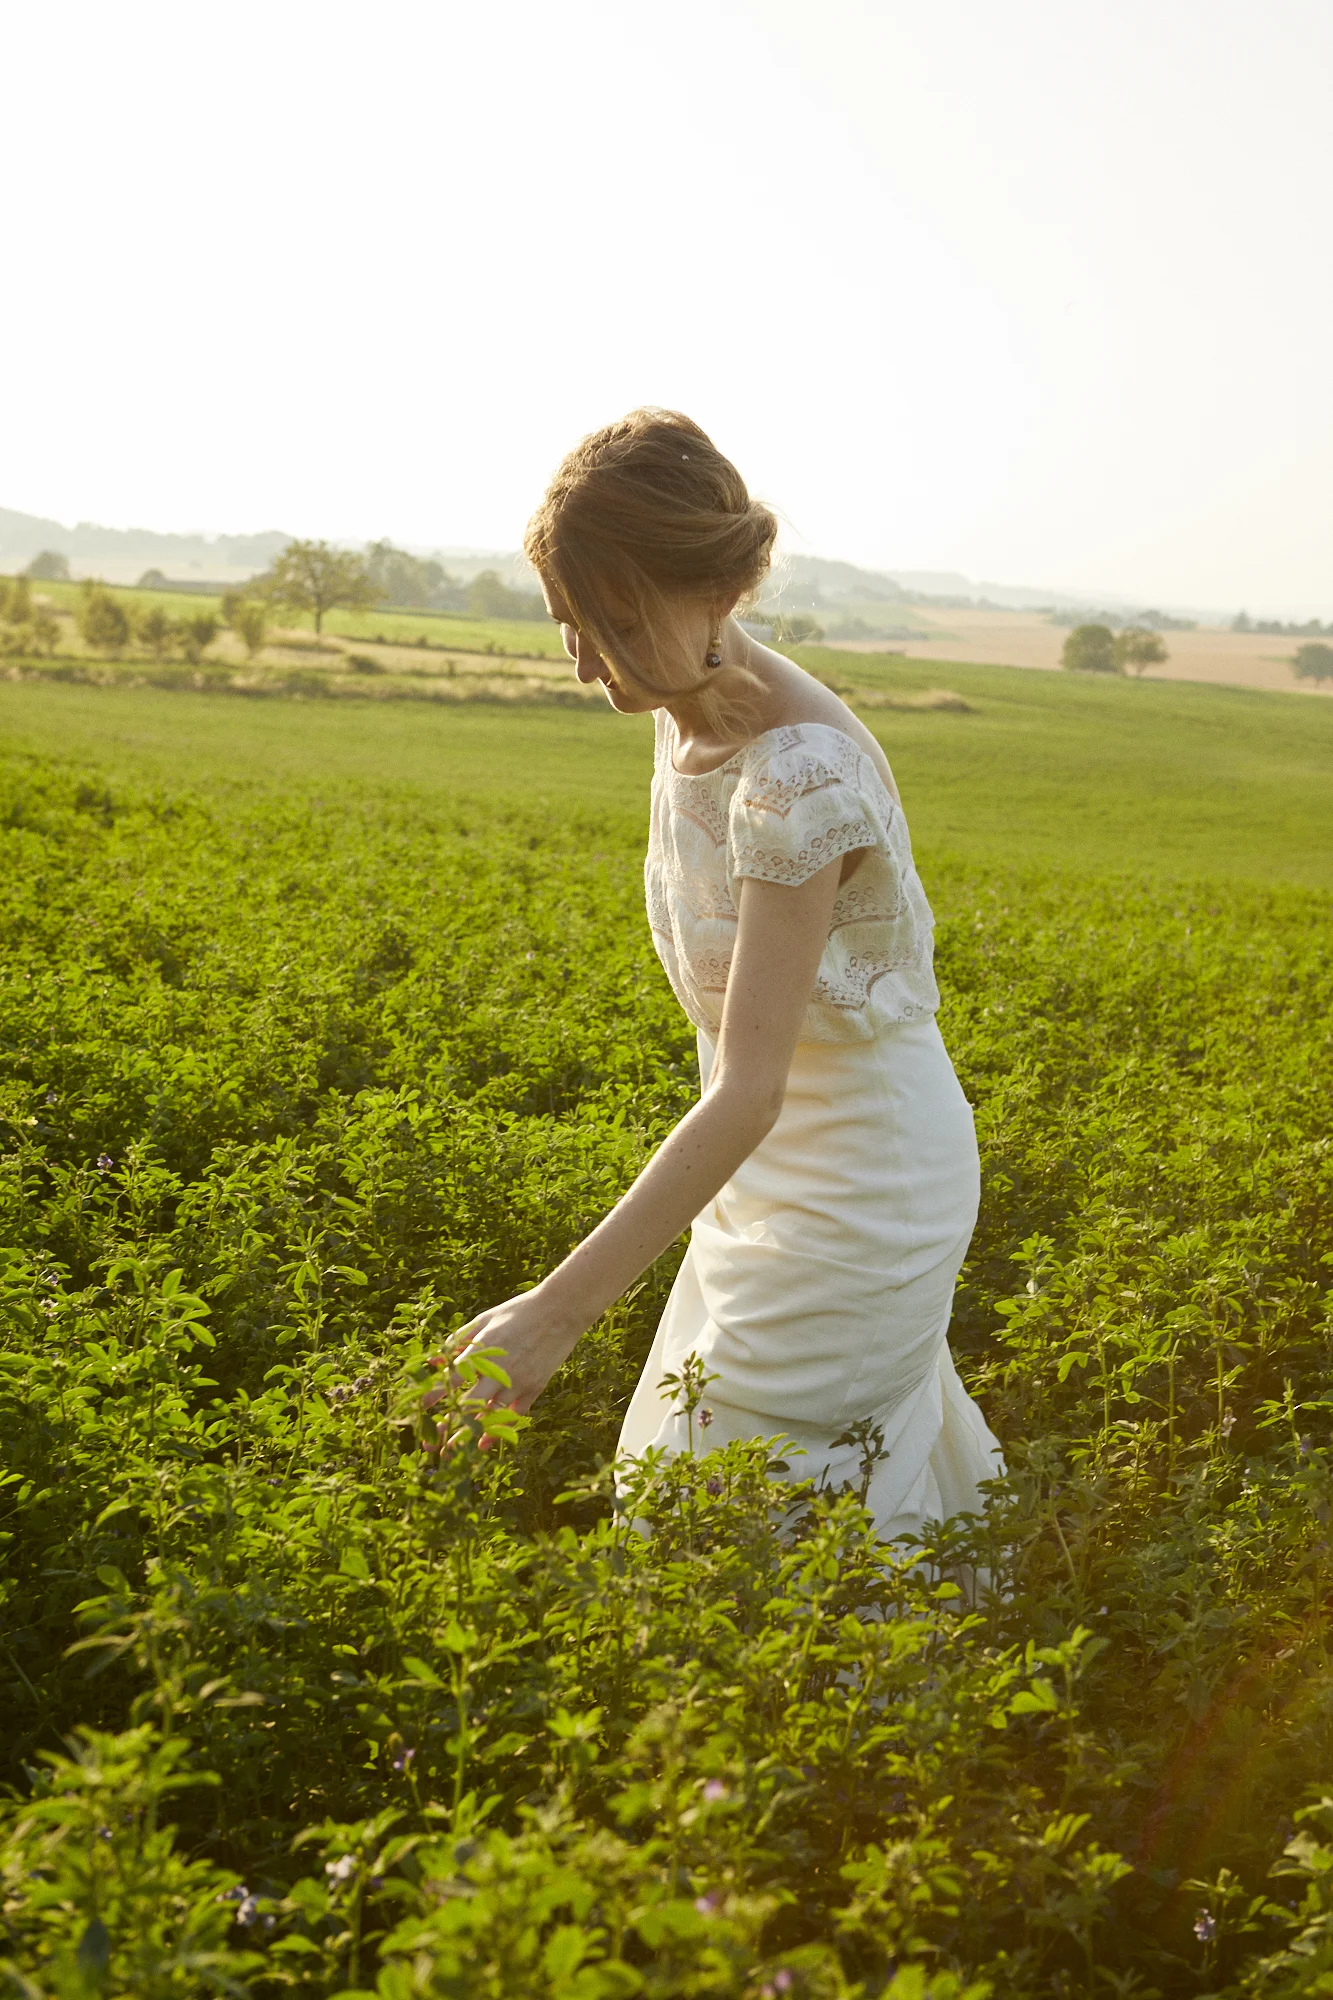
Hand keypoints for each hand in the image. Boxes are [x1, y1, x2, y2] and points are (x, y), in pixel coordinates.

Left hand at [424, 1286, 580, 1449]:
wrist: (560, 1310)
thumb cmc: (518, 1312)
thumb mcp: (484, 1319)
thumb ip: (458, 1340)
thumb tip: (434, 1360)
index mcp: (483, 1351)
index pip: (451, 1380)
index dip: (433, 1398)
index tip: (418, 1412)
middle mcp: (499, 1370)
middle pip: (468, 1405)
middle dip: (447, 1427)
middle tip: (430, 1444)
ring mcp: (518, 1381)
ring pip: (490, 1415)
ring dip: (470, 1435)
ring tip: (453, 1453)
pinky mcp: (535, 1387)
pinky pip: (516, 1414)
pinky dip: (500, 1430)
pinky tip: (485, 1444)